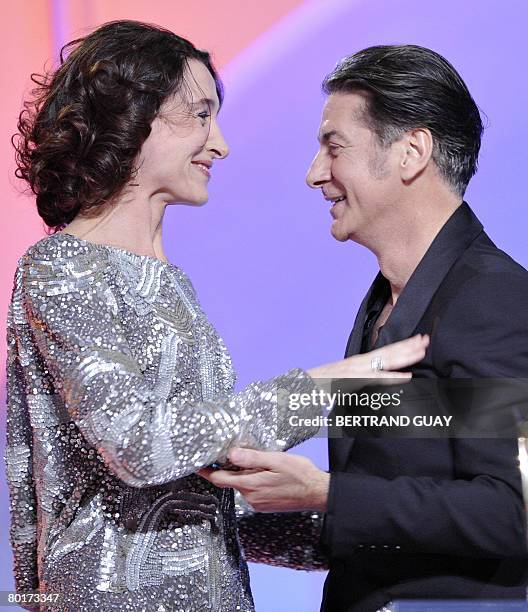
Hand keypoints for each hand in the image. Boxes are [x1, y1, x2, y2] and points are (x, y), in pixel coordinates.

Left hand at [198, 448, 328, 511]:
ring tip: (262, 462)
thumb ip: (252, 458)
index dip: (206, 471)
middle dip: (231, 467)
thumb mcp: (276, 460)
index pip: (220, 479)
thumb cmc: (300, 475)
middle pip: (231, 480)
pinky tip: (268, 473)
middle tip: (236, 453)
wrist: (318, 493)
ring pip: (243, 484)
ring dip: (245, 474)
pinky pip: (252, 490)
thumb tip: (231, 454)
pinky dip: (254, 480)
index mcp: (251, 485)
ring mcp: (258, 503)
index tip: (196, 465)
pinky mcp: (264, 505)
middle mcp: (251, 497)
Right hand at [307, 333, 428, 384]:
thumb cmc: (319, 390)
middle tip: (426, 339)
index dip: (401, 346)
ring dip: (404, 356)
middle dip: (408, 346)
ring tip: (421, 351)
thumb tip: (373, 386)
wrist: (298, 390)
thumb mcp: (343, 385)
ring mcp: (354, 370)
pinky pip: (374, 378)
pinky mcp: (351, 380)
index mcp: (358, 364)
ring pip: (384, 361)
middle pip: (387, 352)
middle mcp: (358, 363)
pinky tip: (406, 377)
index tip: (418, 341)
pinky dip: (391, 377)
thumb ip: (359, 384)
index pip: (384, 352)